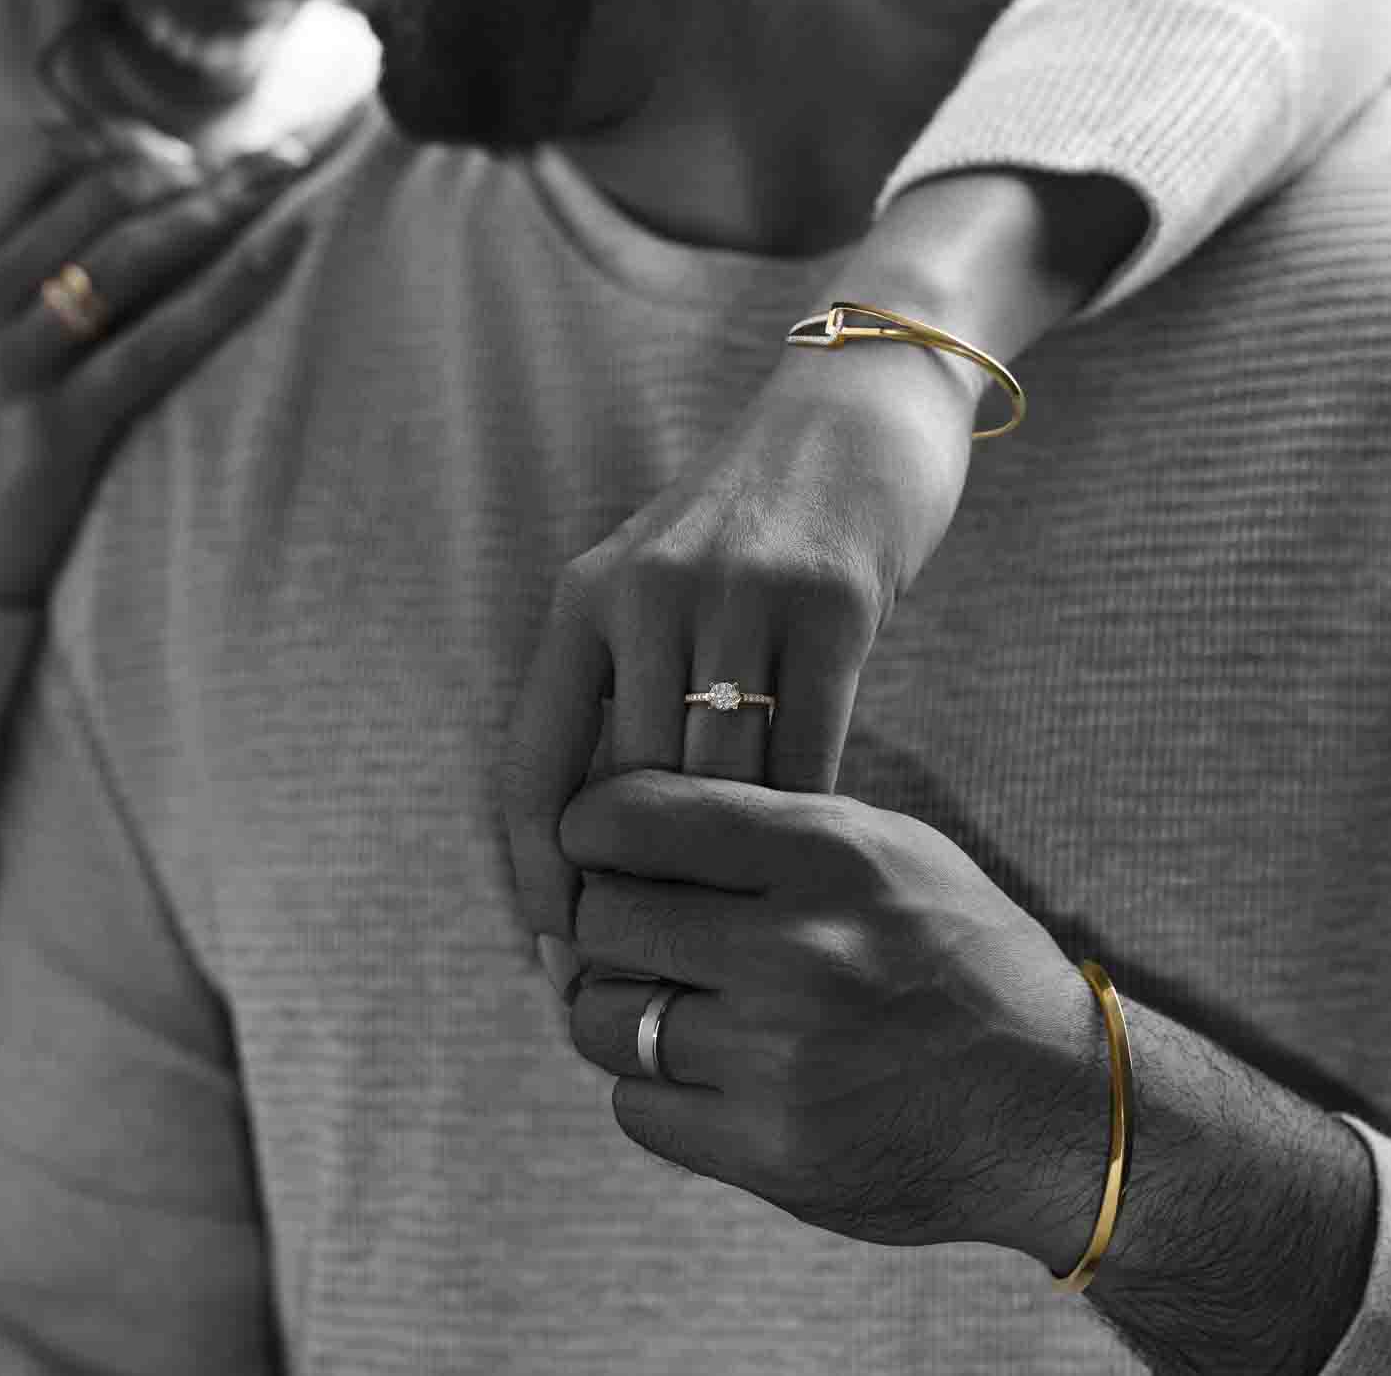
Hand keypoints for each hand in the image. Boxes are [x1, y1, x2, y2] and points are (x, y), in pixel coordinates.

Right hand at [0, 150, 314, 603]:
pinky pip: (160, 341)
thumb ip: (25, 263)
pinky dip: (232, 285)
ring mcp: (6, 366)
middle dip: (196, 167)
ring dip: (222, 204)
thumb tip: (135, 183)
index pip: (44, 163)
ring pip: (132, 255)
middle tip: (273, 158)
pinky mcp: (51, 429)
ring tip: (288, 176)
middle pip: (100, 196)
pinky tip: (284, 248)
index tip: (192, 151)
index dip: (129, 141)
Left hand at [501, 334, 982, 960]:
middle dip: (637, 899)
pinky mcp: (832, 599)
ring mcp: (738, 593)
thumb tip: (593, 841)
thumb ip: (621, 688)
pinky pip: (809, 747)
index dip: (537, 876)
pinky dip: (806, 822)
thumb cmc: (755, 522)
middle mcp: (646, 593)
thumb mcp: (658, 583)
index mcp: (585, 598)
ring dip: (729, 877)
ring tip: (738, 950)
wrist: (857, 408)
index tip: (561, 958)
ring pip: (718, 782)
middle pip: (626, 793)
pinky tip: (817, 869)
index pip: (533, 765)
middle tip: (660, 982)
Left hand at [557, 770, 1092, 1257]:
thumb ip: (764, 824)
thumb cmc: (956, 954)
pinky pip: (636, 1106)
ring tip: (674, 1001)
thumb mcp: (886, 847)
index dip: (593, 828)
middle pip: (602, 918)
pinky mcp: (770, 1151)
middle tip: (640, 931)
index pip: (631, 817)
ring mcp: (779, 1058)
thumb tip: (620, 818)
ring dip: (621, 1009)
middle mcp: (796, 949)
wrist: (1054, 1104)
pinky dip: (653, 1087)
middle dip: (607, 922)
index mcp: (825, 852)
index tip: (602, 846)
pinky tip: (706, 1069)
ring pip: (602, 1018)